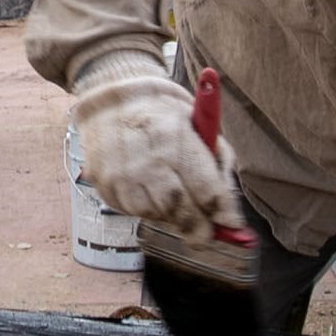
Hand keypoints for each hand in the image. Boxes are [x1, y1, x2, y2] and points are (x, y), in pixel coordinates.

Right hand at [72, 52, 241, 240]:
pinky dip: (146, 208)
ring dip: (171, 216)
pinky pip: (132, 210)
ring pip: (156, 214)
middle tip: (206, 235)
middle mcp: (147, 159)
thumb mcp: (199, 126)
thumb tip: (228, 213)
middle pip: (180, 210)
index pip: (206, 189)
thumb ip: (218, 166)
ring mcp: (122, 174)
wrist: (109, 100)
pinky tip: (148, 189)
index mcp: (177, 138)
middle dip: (198, 228)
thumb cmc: (162, 115)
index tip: (232, 224)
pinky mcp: (104, 185)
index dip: (223, 213)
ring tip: (173, 199)